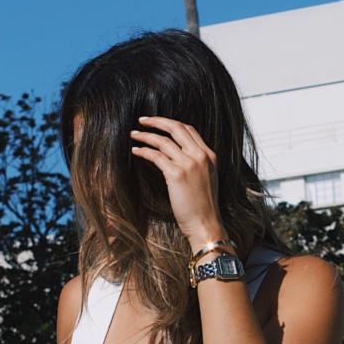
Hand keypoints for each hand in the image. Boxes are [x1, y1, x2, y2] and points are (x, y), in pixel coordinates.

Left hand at [131, 116, 225, 253]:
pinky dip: (144, 151)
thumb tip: (174, 156)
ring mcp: (190, 164)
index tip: (158, 122)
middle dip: (157, 121)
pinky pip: (156, 156)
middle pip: (176, 128)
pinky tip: (136, 151)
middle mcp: (200, 156)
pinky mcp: (177, 174)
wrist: (205, 224)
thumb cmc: (202, 207)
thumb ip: (195, 165)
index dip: (171, 123)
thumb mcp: (205, 179)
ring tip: (134, 135)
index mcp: (209, 156)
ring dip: (146, 135)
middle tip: (142, 120)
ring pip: (163, 140)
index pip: (189, 130)